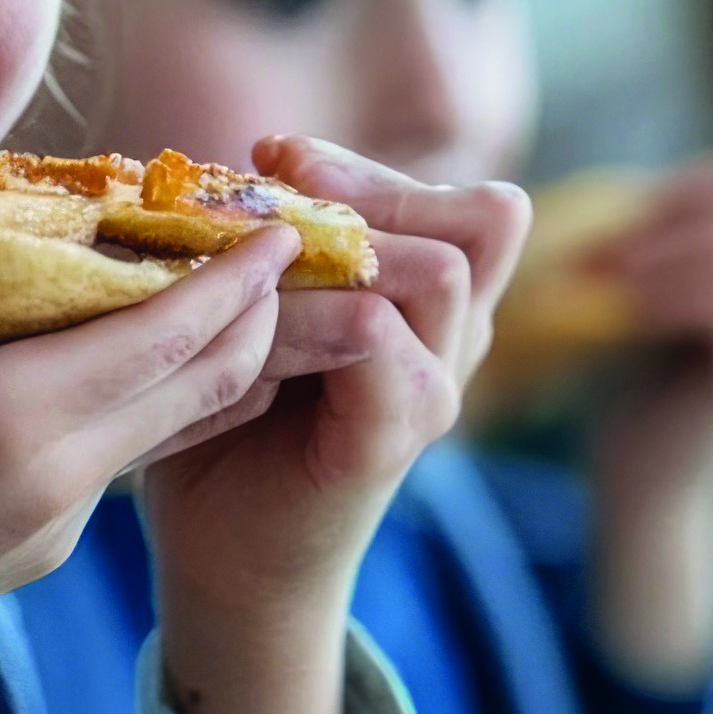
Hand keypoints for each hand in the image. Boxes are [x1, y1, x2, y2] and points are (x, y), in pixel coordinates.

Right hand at [0, 141, 304, 713]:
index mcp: (6, 426)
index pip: (164, 338)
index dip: (234, 279)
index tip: (282, 221)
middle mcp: (50, 486)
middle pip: (195, 388)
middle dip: (252, 316)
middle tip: (279, 242)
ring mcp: (39, 533)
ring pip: (161, 432)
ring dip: (204, 363)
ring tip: (230, 294)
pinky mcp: (14, 556)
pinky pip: (113, 465)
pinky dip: (144, 405)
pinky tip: (124, 362)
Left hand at [133, 138, 530, 713]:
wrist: (225, 559)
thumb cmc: (230, 425)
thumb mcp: (258, 313)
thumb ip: (280, 246)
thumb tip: (251, 156)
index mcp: (434, 308)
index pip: (470, 204)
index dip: (378, 167)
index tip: (275, 154)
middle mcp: (454, 344)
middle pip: (487, 217)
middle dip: (377, 183)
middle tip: (283, 176)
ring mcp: (434, 392)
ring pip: (446, 269)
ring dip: (352, 239)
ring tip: (267, 245)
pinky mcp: (394, 438)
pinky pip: (384, 343)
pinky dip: (317, 312)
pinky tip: (254, 312)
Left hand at [577, 145, 712, 690]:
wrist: (647, 505)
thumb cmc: (636, 404)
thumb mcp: (657, 302)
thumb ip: (670, 243)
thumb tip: (638, 186)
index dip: (694, 183)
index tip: (622, 226)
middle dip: (670, 207)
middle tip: (596, 253)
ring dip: (652, 251)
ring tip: (591, 283)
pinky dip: (659, 292)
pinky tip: (610, 316)